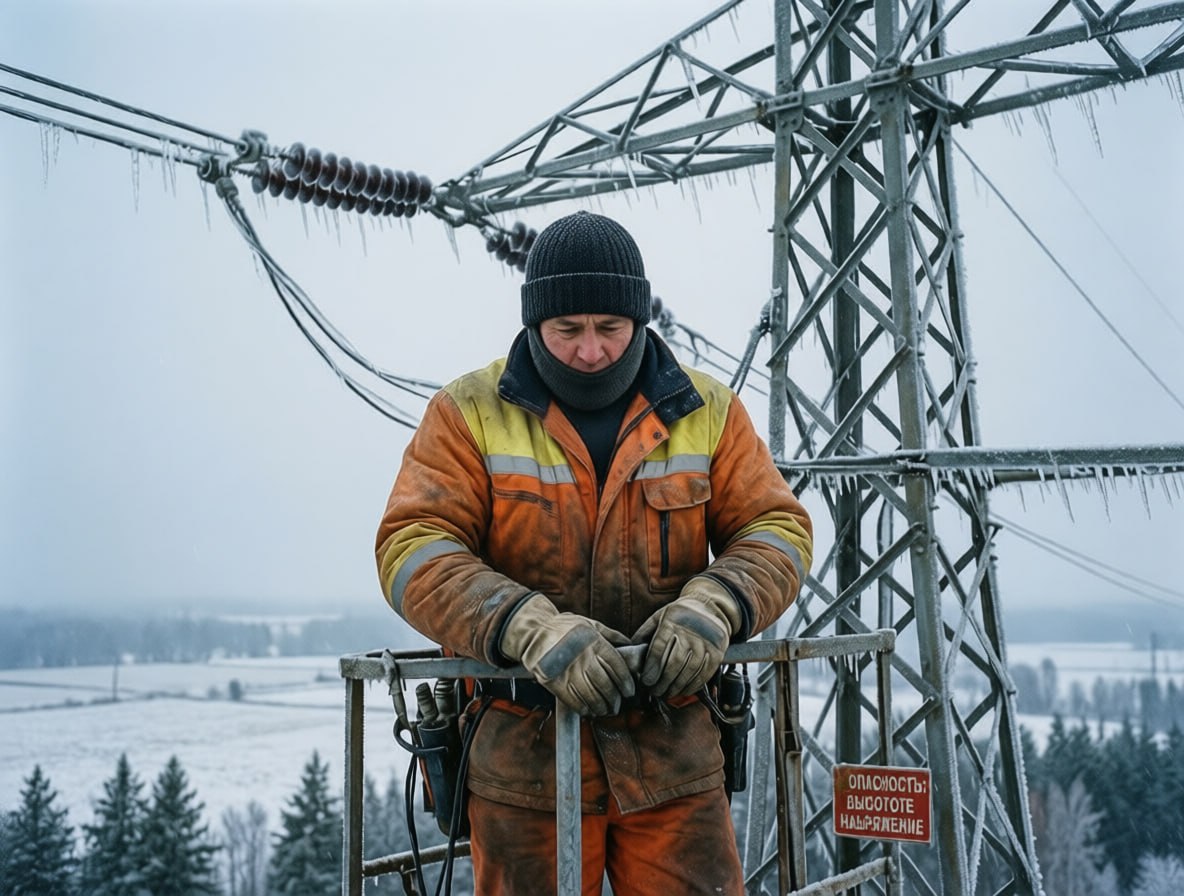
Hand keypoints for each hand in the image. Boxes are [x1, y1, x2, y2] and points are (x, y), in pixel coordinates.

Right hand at [500, 594, 634, 715]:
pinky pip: (573, 701)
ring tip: (605, 710)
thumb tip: (631, 645)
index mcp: (595, 642)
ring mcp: (569, 671)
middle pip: (606, 685)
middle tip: (617, 705)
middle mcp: (584, 657)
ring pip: (591, 696)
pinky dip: (583, 709)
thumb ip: (611, 635)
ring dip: (601, 707)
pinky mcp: (554, 682)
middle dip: (614, 699)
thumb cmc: (565, 628)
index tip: (629, 692)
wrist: (535, 632)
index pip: (617, 667)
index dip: (625, 682)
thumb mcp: (591, 624)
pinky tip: (589, 711)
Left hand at [634, 577, 740, 697]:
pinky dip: (692, 686)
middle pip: (674, 663)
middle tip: (654, 691)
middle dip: (662, 682)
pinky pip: (704, 674)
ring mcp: (705, 643)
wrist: (710, 607)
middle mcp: (690, 633)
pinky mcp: (717, 653)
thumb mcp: (659, 616)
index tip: (645, 681)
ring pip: (689, 671)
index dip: (651, 668)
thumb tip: (629, 651)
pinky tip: (682, 690)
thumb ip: (644, 633)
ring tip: (666, 693)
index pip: (659, 649)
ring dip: (676, 687)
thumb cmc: (679, 615)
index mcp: (672, 622)